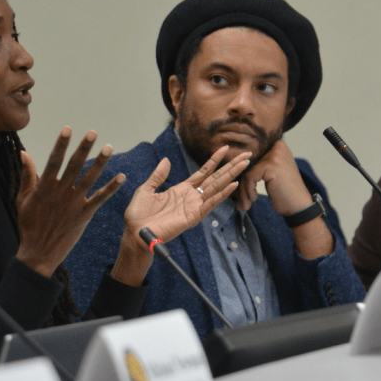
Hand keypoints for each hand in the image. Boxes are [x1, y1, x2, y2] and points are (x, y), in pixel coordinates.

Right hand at [15, 127, 124, 277]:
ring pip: (89, 179)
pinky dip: (111, 188)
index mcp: (44, 188)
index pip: (54, 161)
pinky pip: (100, 199)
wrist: (38, 252)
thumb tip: (23, 153)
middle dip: (83, 148)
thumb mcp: (23, 199)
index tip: (67, 129)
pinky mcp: (84, 215)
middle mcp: (60, 193)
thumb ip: (27, 175)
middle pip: (74, 166)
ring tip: (109, 147)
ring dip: (100, 163)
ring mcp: (73, 204)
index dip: (61, 144)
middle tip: (92, 132)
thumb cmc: (29, 225)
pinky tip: (121, 177)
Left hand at [121, 146, 251, 255]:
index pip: (204, 171)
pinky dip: (222, 194)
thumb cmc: (139, 215)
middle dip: (231, 166)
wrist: (135, 233)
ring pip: (217, 187)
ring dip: (231, 175)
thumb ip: (158, 176)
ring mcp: (194, 206)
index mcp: (182, 189)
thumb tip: (166, 160)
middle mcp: (192, 197)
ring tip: (244, 164)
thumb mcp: (146, 189)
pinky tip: (233, 185)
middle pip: (216, 177)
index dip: (215, 160)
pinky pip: (211, 203)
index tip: (225, 148)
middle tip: (246, 155)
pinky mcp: (193, 216)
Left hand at [235, 140, 312, 213]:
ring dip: (243, 190)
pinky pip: (249, 178)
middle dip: (242, 184)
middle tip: (240, 200)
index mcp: (277, 145)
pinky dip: (248, 191)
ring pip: (246, 172)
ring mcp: (274, 155)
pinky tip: (253, 199)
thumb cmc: (285, 192)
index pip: (251, 157)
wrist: (299, 206)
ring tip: (245, 204)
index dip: (243, 173)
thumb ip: (259, 164)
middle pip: (247, 165)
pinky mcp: (270, 166)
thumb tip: (235, 165)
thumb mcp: (272, 173)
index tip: (240, 190)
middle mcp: (276, 146)